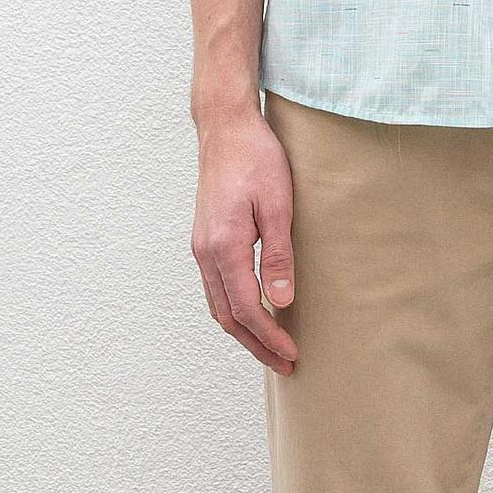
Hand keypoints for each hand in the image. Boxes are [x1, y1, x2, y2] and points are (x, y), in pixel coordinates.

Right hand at [191, 105, 299, 373]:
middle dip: (256, 344)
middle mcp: (205, 252)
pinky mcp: (205, 240)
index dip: (269, 336)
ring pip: (218, 305)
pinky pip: (216, 288)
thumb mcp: (278, 205)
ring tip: (271, 348)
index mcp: (224, 246)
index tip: (291, 354)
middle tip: (284, 364)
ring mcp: (201, 247)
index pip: (246, 308)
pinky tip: (253, 314)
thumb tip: (281, 301)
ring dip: (243, 331)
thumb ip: (278, 255)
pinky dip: (234, 310)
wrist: (225, 128)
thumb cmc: (256, 159)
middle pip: (227, 316)